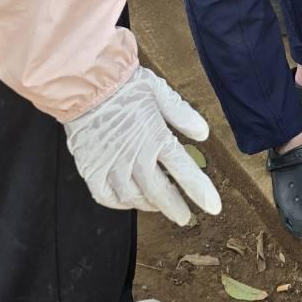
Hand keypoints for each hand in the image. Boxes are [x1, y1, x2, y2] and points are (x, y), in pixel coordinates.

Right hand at [64, 66, 222, 225]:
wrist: (87, 84)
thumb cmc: (125, 85)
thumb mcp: (160, 92)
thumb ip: (182, 115)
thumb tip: (204, 133)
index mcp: (156, 138)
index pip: (184, 171)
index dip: (200, 191)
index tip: (214, 207)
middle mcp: (135, 158)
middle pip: (159, 192)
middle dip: (174, 207)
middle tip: (184, 217)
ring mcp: (111, 166)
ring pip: (133, 198)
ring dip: (148, 204)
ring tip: (158, 205)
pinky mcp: (91, 169)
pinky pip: (106, 197)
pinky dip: (119, 203)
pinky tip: (127, 200)